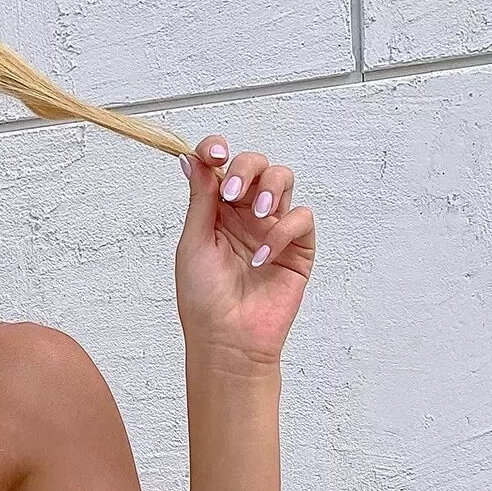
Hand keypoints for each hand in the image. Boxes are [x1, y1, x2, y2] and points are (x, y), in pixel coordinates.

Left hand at [173, 133, 314, 368]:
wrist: (227, 340)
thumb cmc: (204, 299)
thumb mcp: (194, 243)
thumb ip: (200, 199)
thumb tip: (190, 158)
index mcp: (216, 211)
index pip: (221, 166)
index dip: (218, 151)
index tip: (215, 153)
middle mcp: (245, 215)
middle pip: (256, 164)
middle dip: (247, 169)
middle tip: (234, 194)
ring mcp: (273, 229)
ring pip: (284, 180)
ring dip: (270, 189)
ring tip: (256, 217)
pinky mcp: (298, 248)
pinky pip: (301, 219)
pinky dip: (283, 232)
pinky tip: (263, 258)